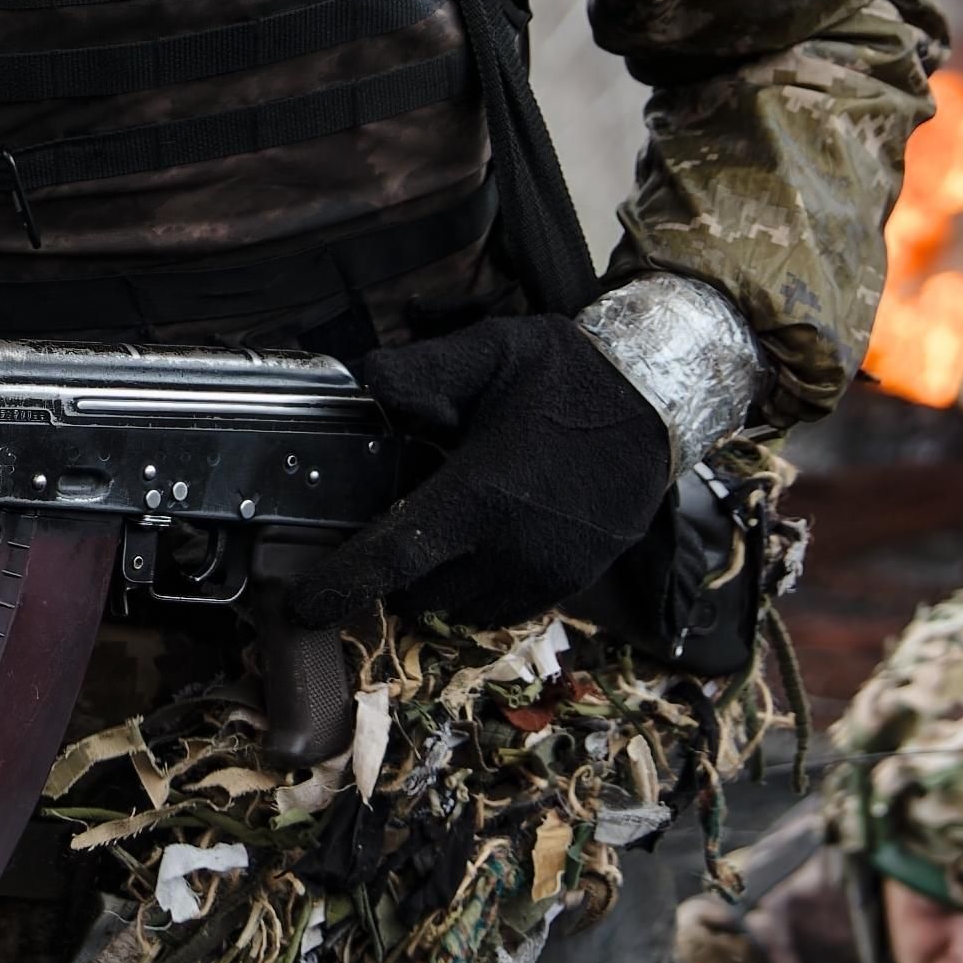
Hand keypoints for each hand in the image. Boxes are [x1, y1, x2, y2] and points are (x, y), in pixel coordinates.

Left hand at [265, 313, 669, 630]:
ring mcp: (547, 571)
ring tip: (444, 533)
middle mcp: (513, 547)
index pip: (394, 557)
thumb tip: (366, 383)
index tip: (301, 609)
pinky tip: (483, 546)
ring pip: (461, 608)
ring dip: (438, 584)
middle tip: (395, 523)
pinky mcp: (573, 581)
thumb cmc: (570, 374)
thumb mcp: (492, 351)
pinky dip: (479, 593)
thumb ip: (422, 371)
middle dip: (394, 571)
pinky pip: (504, 611)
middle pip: (421, 591)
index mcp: (482, 494)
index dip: (341, 588)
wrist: (661, 401)